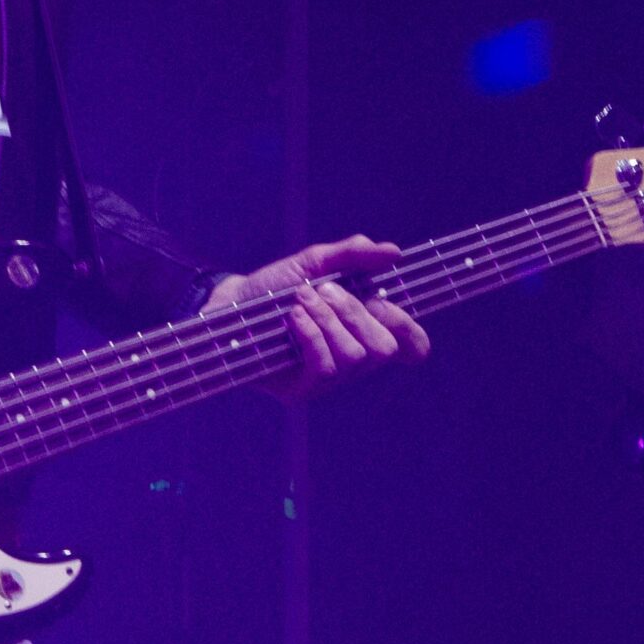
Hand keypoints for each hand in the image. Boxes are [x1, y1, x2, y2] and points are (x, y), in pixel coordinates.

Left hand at [202, 234, 429, 401]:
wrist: (229, 302)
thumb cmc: (274, 286)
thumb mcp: (314, 261)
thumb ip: (354, 255)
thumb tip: (394, 252)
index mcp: (362, 327)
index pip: (407, 343)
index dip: (413, 334)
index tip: (393, 311)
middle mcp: (351, 356)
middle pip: (384, 347)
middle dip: (354, 311)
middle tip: (323, 291)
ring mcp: (328, 378)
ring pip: (355, 355)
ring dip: (326, 319)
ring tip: (299, 301)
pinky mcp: (303, 391)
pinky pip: (327, 367)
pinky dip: (312, 335)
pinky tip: (293, 318)